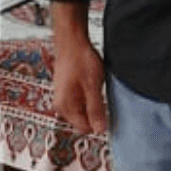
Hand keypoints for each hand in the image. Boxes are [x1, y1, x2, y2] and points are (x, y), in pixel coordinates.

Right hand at [48, 1, 108, 134]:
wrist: (72, 40)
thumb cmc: (79, 59)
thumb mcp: (92, 86)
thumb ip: (96, 109)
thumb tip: (101, 130)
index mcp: (65, 106)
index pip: (85, 128)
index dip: (99, 122)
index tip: (109, 112)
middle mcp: (61, 104)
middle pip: (84, 120)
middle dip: (96, 112)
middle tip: (103, 95)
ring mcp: (64, 97)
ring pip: (84, 109)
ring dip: (93, 102)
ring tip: (97, 86)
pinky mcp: (68, 90)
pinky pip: (82, 100)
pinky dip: (90, 95)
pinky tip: (93, 82)